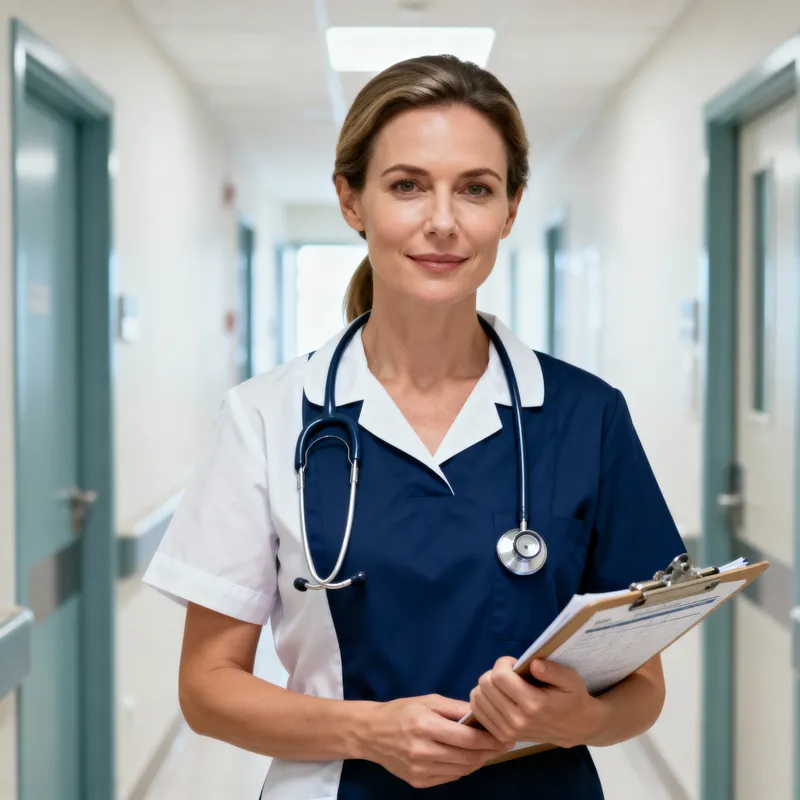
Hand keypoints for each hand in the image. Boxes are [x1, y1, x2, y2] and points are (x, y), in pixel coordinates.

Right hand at [360, 694, 513, 788]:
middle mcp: (422, 751)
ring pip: (461, 770)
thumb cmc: (402, 711)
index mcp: (425, 726)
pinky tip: (469, 759)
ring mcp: (420, 770)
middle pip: (467, 757)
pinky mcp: (418, 782)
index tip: (505, 736)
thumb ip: (455, 708)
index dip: (489, 739)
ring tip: (490, 751)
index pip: (466, 738)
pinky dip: (463, 769)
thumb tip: (482, 713)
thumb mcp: (428, 701)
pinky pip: (449, 777)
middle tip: (504, 745)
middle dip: (489, 751)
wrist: (371, 732)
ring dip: (479, 761)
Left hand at [469, 657, 605, 748]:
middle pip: (485, 685)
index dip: (503, 663)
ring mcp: (507, 731)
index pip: (499, 676)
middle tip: (509, 674)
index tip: (514, 663)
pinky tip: (497, 697)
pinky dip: (483, 700)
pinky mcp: (502, 736)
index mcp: (533, 704)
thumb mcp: (570, 679)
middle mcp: (517, 720)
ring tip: (504, 686)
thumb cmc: (572, 698)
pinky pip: (478, 712)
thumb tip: (533, 664)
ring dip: (487, 685)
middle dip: (494, 672)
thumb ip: (552, 670)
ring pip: (477, 698)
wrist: (575, 727)